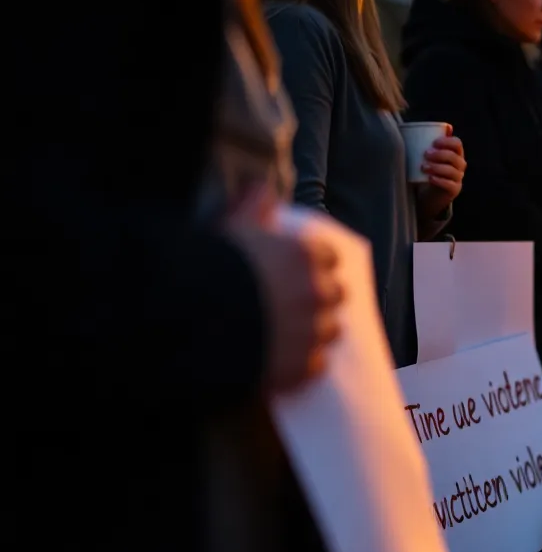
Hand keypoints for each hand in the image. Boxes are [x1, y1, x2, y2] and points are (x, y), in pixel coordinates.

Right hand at [225, 188, 344, 391]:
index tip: (299, 270)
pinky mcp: (302, 365)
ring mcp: (313, 331)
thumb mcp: (232, 224)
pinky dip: (303, 364)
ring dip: (316, 331)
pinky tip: (284, 360)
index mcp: (306, 256)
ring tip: (290, 333)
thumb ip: (253, 203)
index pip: (329, 258)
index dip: (314, 265)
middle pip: (336, 294)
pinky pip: (315, 365)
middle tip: (295, 303)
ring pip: (331, 330)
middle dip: (321, 298)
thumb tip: (263, 186)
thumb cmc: (213, 265)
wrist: (195, 317)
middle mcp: (317, 292)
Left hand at [419, 132, 465, 215]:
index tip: (433, 142)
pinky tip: (430, 178)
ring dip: (437, 167)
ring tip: (423, 167)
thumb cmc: (430, 168)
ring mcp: (458, 178)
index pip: (457, 143)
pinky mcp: (454, 190)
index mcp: (456, 152)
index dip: (447, 141)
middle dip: (440, 154)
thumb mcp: (428, 155)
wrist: (431, 192)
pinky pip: (450, 184)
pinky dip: (439, 181)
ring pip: (451, 171)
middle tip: (425, 154)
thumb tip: (422, 127)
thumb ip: (426, 142)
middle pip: (454, 157)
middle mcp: (460, 164)